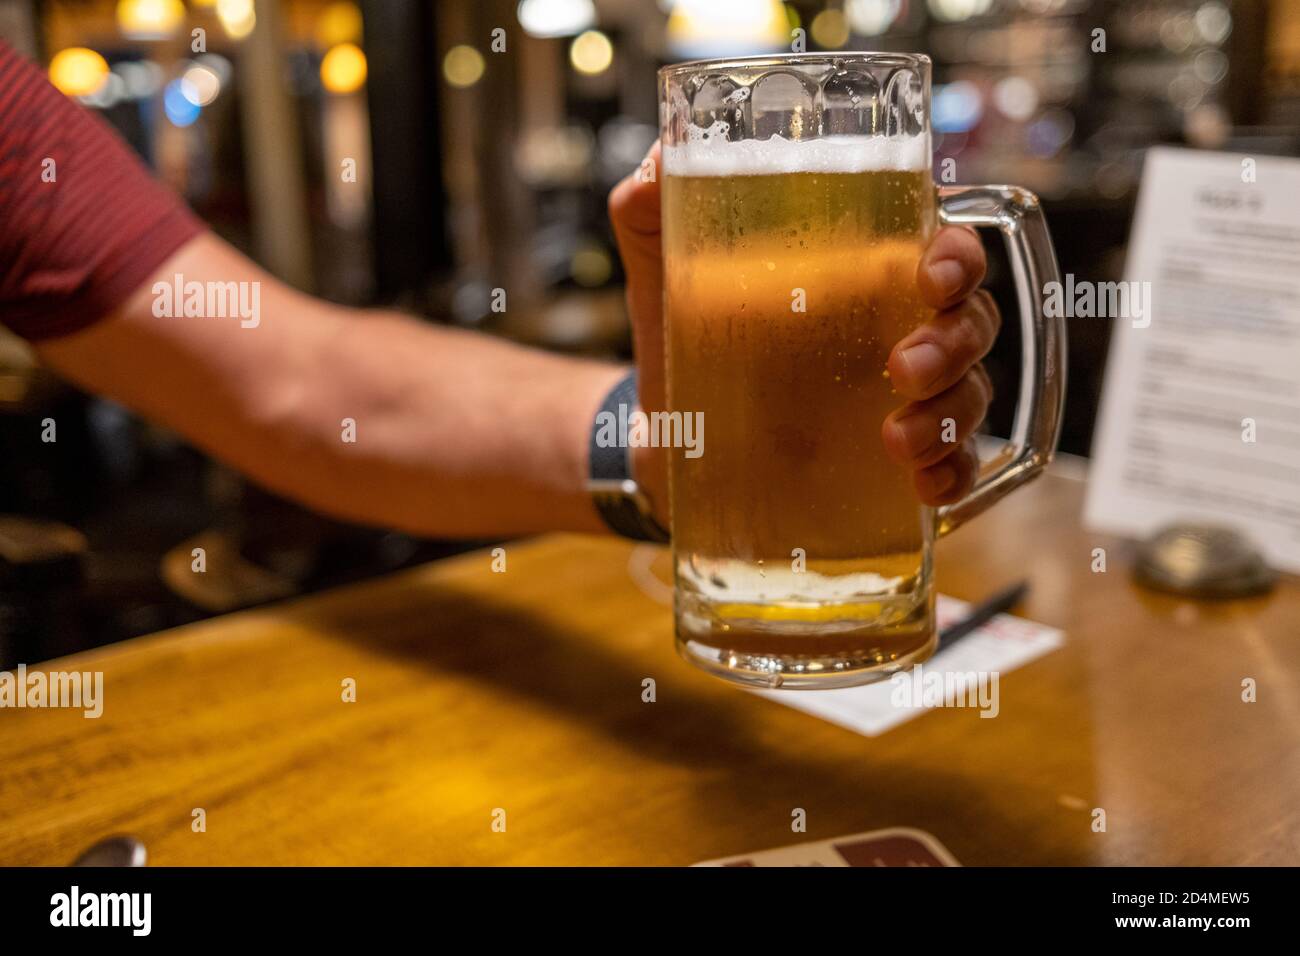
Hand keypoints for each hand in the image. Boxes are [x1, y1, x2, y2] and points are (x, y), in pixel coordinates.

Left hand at [608, 143, 997, 510]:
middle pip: (972, 320)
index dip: (958, 255)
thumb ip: (652, 210)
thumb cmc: (683, 327)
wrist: (663, 430)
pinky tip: (924, 486)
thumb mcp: (663, 264)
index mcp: (865, 267)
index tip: (930, 276)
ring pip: (971, 396)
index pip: (944, 244)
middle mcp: (899, 325)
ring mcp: (903, 398)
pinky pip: (953, 466)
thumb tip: (654, 167)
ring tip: (896, 440)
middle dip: (953, 343)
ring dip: (950, 416)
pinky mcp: (892, 461)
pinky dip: (953, 475)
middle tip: (901, 369)